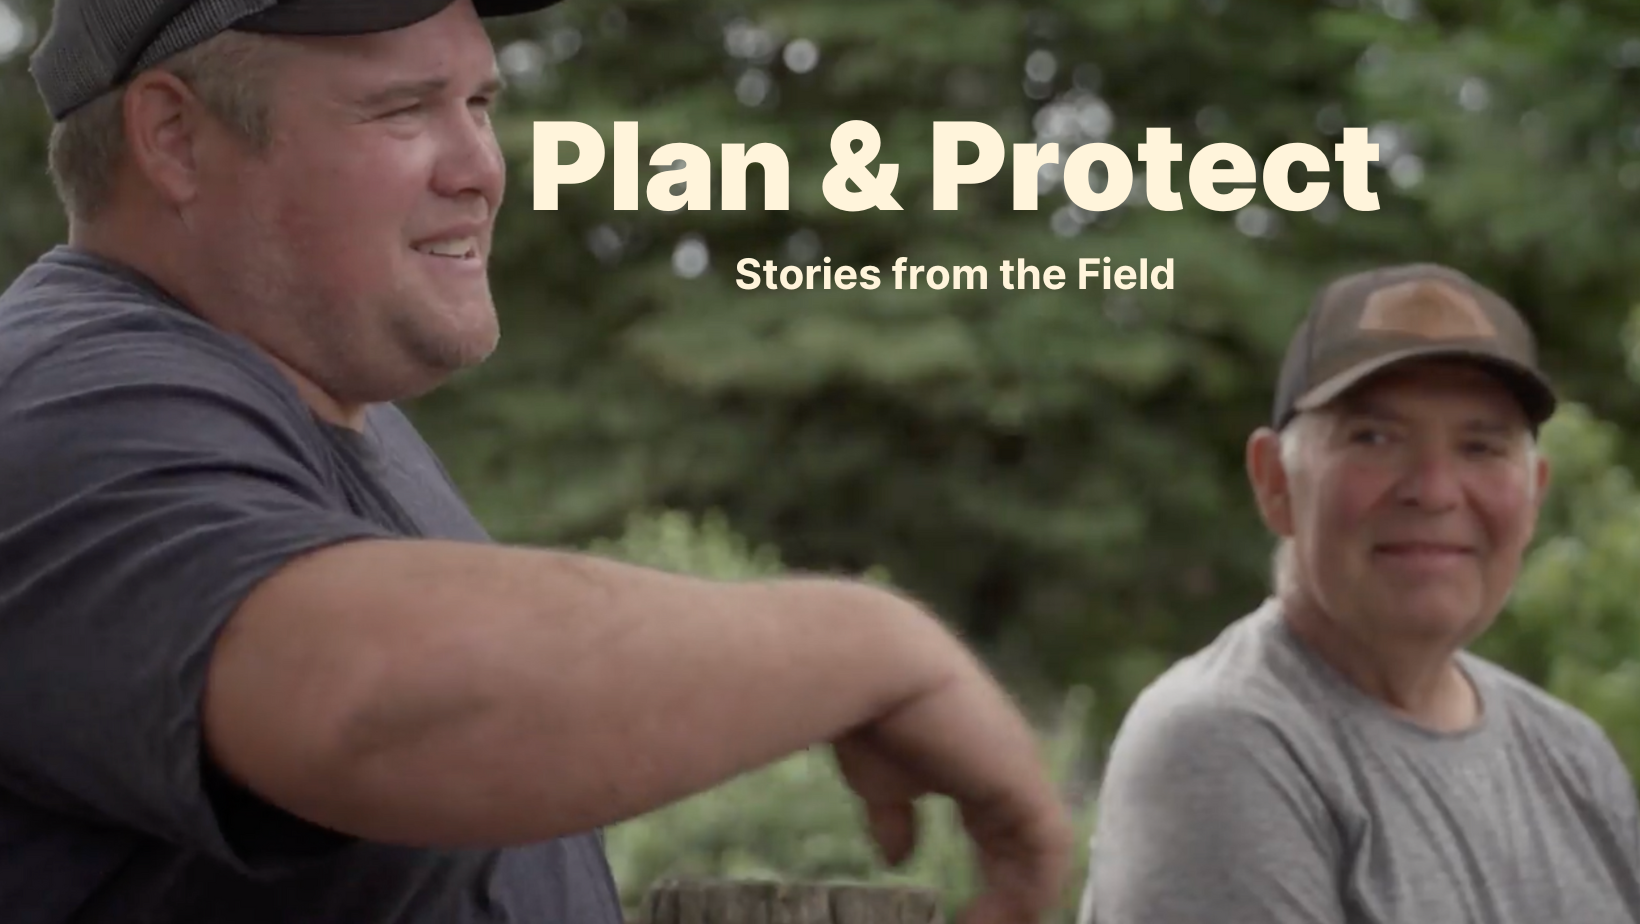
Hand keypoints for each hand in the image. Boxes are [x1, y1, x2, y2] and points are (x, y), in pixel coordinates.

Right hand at [831, 644, 1074, 923]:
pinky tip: (995, 917)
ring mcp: (1019, 770)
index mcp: (973, 763)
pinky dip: (1033, 889)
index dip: (991, 874)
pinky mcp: (1024, 779)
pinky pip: (1050, 849)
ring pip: (1041, 851)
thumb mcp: (880, 780)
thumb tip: (898, 857)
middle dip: (1007, 894)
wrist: (876, 664)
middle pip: (1022, 844)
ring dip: (1018, 900)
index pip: (998, 828)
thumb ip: (895, 816)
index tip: (966, 916)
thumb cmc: (867, 711)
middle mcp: (1005, 767)